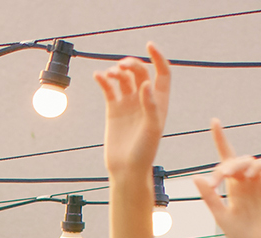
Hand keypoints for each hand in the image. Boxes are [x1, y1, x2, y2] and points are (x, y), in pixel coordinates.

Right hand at [95, 43, 171, 176]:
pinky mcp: (113, 110)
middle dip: (132, 65)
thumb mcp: (151, 129)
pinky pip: (109, 90)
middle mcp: (144, 100)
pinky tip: (98, 76)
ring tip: (111, 74)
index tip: (149, 45)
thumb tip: (146, 83)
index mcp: (159, 102)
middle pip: (140, 72)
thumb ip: (150, 105)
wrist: (126, 170)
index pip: (162, 73)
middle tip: (122, 67)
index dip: (158, 57)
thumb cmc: (144, 152)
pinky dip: (103, 81)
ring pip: (123, 79)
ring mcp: (128, 104)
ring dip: (117, 71)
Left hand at [191, 120, 260, 237]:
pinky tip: (249, 174)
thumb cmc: (244, 237)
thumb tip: (195, 177)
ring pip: (251, 161)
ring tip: (230, 176)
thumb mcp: (221, 217)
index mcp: (234, 187)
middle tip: (217, 180)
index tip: (214, 121)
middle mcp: (248, 181)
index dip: (221, 138)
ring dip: (239, 164)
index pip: (226, 158)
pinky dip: (258, 166)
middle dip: (225, 166)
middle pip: (236, 160)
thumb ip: (209, 197)